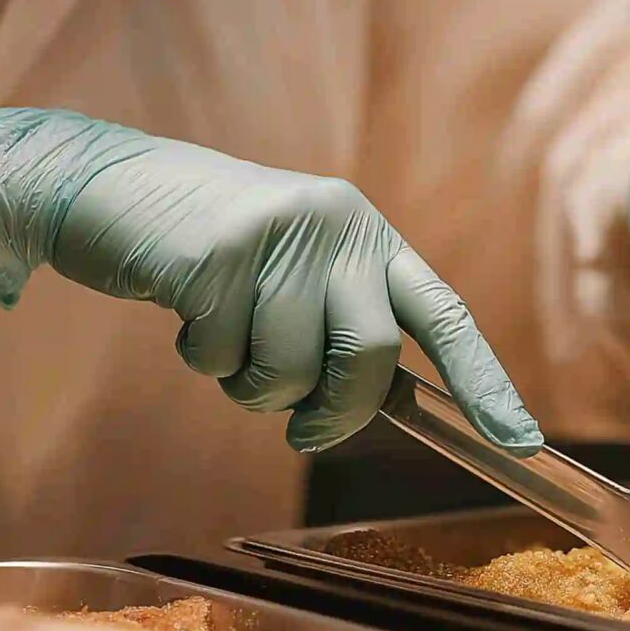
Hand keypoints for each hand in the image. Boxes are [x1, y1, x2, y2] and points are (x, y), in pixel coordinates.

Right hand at [0, 108, 539, 453]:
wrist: (111, 189)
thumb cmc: (210, 250)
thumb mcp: (292, 271)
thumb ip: (337, 326)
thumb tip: (373, 408)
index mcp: (368, 235)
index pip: (444, 315)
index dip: (484, 381)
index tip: (518, 441)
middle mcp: (336, 225)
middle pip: (367, 358)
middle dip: (331, 411)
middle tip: (299, 425)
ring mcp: (278, 235)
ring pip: (290, 369)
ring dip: (250, 385)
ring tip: (223, 339)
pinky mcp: (216, 252)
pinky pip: (222, 357)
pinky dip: (200, 358)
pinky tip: (184, 310)